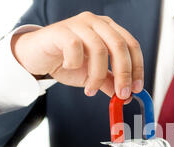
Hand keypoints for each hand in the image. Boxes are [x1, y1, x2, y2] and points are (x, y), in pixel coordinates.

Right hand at [11, 11, 143, 99]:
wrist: (36, 56)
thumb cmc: (66, 61)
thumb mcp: (93, 75)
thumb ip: (110, 83)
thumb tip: (127, 96)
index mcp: (109, 30)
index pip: (132, 46)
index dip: (137, 68)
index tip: (136, 89)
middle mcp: (97, 23)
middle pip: (120, 46)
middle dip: (123, 74)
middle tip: (121, 94)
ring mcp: (79, 24)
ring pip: (99, 49)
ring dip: (97, 75)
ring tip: (90, 89)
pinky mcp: (61, 30)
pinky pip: (75, 47)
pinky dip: (75, 63)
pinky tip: (69, 67)